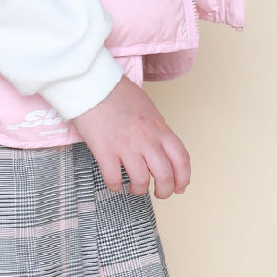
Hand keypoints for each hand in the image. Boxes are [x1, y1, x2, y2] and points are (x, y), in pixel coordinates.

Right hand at [70, 75, 191, 197]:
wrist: (92, 83)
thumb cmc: (117, 92)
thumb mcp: (147, 107)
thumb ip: (155, 128)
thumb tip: (159, 145)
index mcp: (159, 128)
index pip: (181, 159)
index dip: (183, 178)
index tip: (180, 187)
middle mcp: (146, 139)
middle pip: (165, 175)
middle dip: (165, 190)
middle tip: (159, 194)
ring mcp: (126, 146)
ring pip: (141, 181)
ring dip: (139, 189)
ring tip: (133, 187)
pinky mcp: (105, 150)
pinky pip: (114, 178)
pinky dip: (115, 186)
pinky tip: (114, 183)